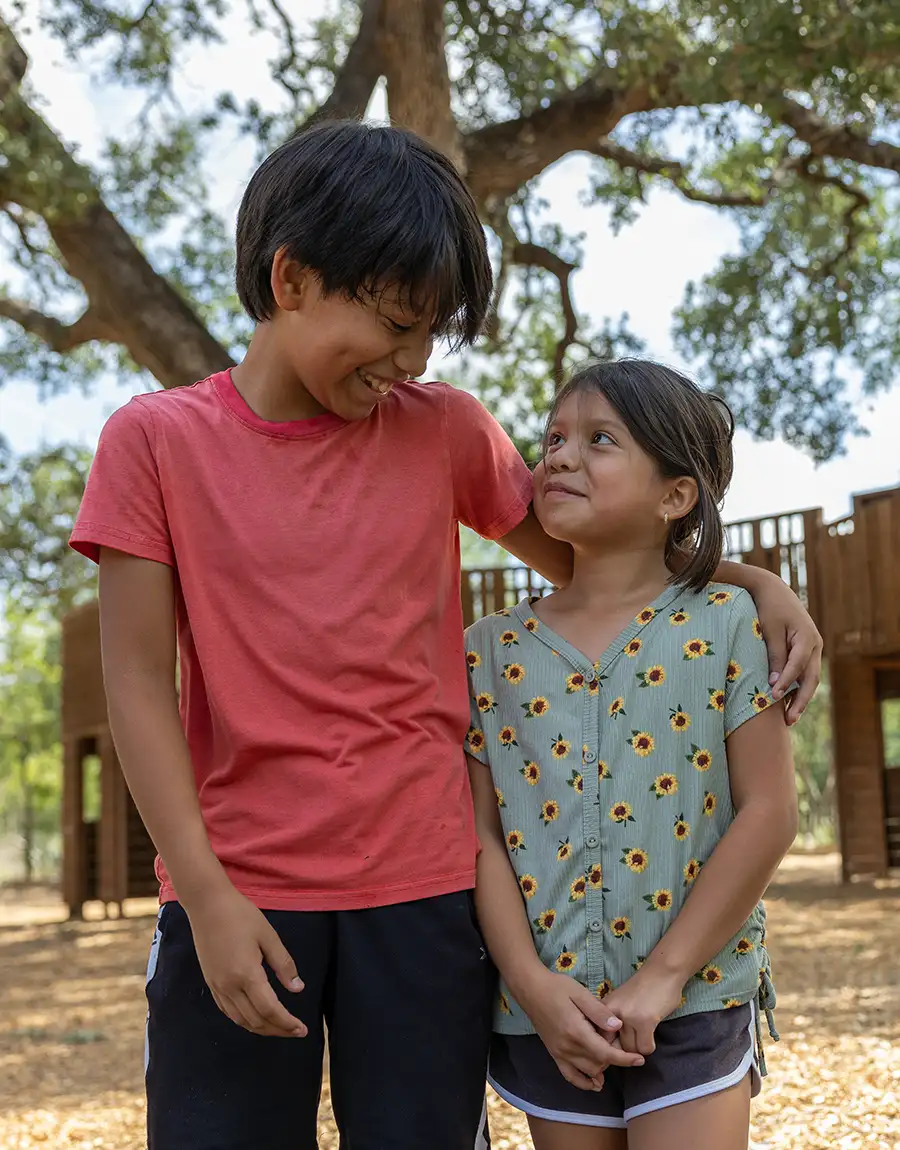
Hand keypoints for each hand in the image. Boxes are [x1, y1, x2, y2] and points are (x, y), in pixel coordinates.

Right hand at [185, 883, 306, 1037]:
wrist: (207, 905)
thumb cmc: (240, 915)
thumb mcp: (268, 935)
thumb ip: (283, 964)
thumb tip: (297, 989)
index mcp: (247, 975)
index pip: (270, 1010)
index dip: (287, 1023)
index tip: (302, 1029)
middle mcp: (229, 987)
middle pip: (256, 1021)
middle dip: (278, 1030)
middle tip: (296, 1031)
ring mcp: (217, 987)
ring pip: (240, 1020)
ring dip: (261, 1029)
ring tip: (279, 1028)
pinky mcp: (210, 983)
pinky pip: (228, 1011)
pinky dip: (244, 1020)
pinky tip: (255, 1017)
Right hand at [516, 968, 644, 1090]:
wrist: (531, 989)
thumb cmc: (556, 987)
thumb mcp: (580, 993)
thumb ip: (598, 1012)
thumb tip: (618, 1026)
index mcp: (576, 1032)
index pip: (605, 1053)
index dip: (624, 1059)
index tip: (639, 1060)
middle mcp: (568, 1047)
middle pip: (598, 1064)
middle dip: (614, 1059)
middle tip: (621, 1045)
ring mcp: (559, 1053)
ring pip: (587, 1071)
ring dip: (602, 1069)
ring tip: (612, 1059)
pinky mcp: (554, 1054)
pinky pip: (569, 1076)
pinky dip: (583, 1082)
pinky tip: (595, 1083)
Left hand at [599, 967, 684, 1056]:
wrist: (663, 971)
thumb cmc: (642, 989)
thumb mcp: (620, 1003)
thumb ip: (613, 1021)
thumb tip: (611, 1050)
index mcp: (603, 1007)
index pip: (598, 1038)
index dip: (608, 1046)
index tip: (617, 1046)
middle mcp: (611, 1012)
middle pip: (615, 1047)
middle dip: (626, 1046)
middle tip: (636, 1036)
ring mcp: (627, 1016)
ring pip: (631, 1050)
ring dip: (639, 1045)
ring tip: (645, 1031)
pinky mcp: (644, 1021)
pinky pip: (645, 1048)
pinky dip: (650, 1045)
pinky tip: (652, 1032)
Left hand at [752, 574, 821, 723]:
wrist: (773, 590)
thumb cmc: (769, 608)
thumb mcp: (770, 630)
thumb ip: (775, 655)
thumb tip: (775, 682)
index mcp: (807, 637)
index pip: (797, 665)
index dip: (786, 682)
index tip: (773, 696)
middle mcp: (815, 645)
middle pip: (811, 678)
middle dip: (800, 700)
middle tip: (788, 720)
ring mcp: (813, 649)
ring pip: (809, 679)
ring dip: (800, 698)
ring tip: (788, 719)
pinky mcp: (806, 652)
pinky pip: (804, 673)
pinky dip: (796, 688)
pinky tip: (786, 703)